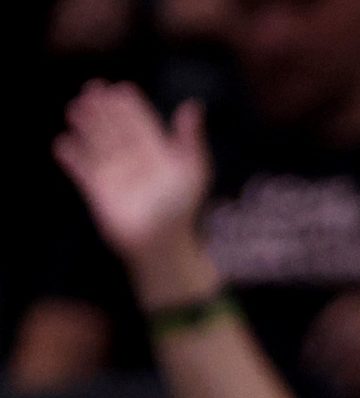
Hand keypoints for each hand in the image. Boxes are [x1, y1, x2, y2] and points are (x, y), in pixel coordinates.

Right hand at [54, 84, 208, 266]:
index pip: (140, 123)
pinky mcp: (98, 191)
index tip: (121, 89)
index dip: (130, 106)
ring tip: (76, 108)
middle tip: (92, 88)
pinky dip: (72, 158)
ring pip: (96, 143)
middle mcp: (134, 160)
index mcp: (157, 153)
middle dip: (103, 109)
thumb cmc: (181, 207)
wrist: (163, 242)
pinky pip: (82, 170)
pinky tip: (62, 144)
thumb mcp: (192, 170)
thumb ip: (190, 139)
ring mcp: (115, 174)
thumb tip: (192, 105)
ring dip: (86, 126)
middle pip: (115, 128)